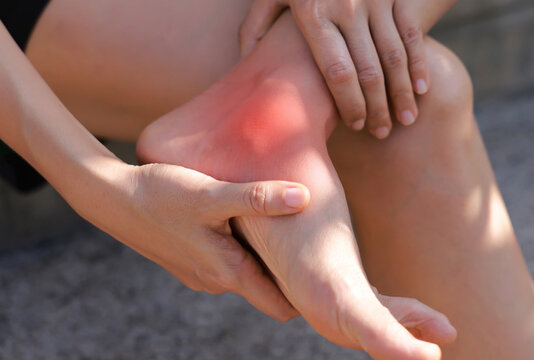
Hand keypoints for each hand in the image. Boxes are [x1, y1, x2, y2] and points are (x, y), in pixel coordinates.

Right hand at [99, 163, 309, 320]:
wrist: (111, 197)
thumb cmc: (162, 195)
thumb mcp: (213, 194)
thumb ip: (258, 198)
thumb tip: (304, 198)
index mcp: (228, 273)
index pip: (280, 305)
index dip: (306, 298)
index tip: (331, 282)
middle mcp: (217, 281)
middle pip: (267, 289)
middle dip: (292, 275)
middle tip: (321, 248)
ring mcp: (202, 272)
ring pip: (248, 273)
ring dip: (268, 258)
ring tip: (294, 230)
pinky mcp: (192, 258)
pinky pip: (230, 261)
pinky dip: (246, 249)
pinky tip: (254, 224)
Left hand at [239, 0, 428, 138]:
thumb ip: (255, 27)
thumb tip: (247, 66)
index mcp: (313, 13)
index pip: (337, 72)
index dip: (349, 103)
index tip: (355, 125)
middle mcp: (346, 6)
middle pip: (369, 71)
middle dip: (378, 107)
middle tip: (380, 132)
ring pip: (394, 57)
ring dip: (403, 92)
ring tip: (405, 119)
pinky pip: (411, 35)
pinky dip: (419, 65)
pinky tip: (422, 90)